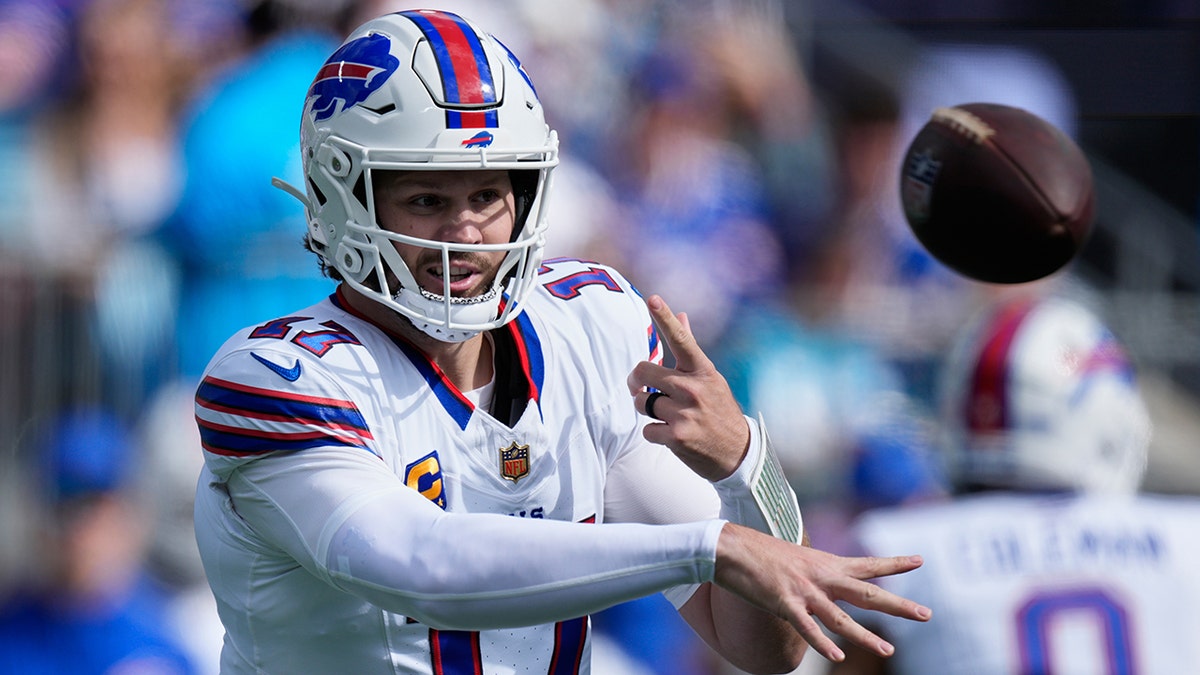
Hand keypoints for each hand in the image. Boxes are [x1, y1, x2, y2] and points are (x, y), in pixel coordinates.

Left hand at [627, 294, 749, 480]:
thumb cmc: (718, 410)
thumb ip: (690, 348)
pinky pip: (646, 429)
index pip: (680, 340)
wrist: (738, 454)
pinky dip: (654, 433)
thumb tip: (681, 314)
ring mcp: (685, 413)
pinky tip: (672, 435)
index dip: (664, 318)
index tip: (653, 298)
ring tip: (668, 416)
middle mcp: (693, 388)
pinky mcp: (676, 437)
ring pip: (641, 402)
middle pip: (643, 370)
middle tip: (642, 390)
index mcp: (702, 371)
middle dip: (637, 382)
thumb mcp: (710, 378)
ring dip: (648, 410)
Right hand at [716, 523, 930, 662]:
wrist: (730, 547)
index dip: (895, 564)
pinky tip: (838, 656)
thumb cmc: (758, 552)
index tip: (920, 561)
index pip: (868, 564)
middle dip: (898, 605)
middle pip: (868, 593)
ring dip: (866, 636)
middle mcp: (822, 576)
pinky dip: (823, 643)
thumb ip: (813, 572)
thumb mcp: (795, 558)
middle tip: (926, 614)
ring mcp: (805, 591)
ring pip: (842, 618)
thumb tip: (821, 582)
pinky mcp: (785, 604)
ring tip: (889, 650)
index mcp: (826, 563)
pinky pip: (808, 628)